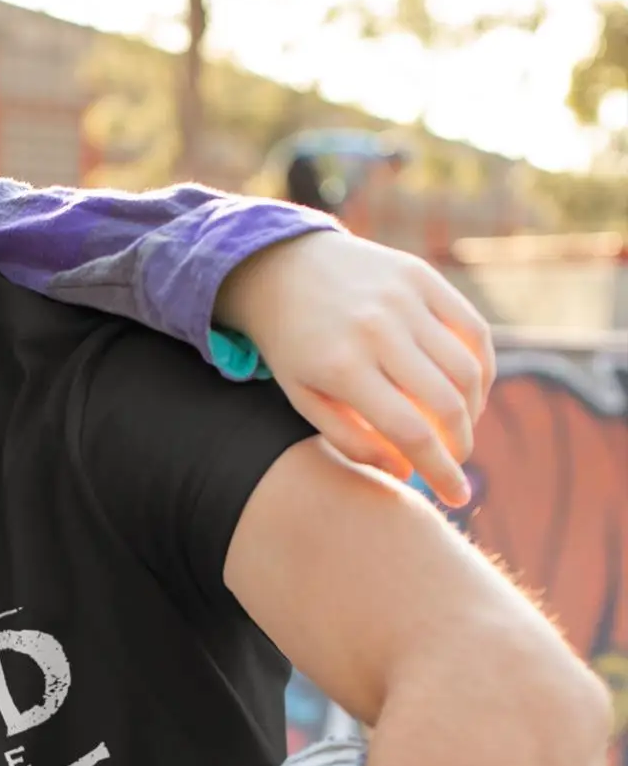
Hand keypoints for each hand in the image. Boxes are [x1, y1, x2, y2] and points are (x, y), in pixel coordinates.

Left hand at [215, 230, 494, 508]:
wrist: (285, 268)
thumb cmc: (296, 348)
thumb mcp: (306, 401)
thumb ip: (352, 441)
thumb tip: (405, 472)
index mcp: (344, 368)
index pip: (411, 431)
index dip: (440, 470)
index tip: (456, 497)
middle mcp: (379, 330)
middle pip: (447, 404)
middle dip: (460, 445)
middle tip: (455, 463)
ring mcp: (405, 299)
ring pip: (466, 368)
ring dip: (473, 410)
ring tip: (460, 429)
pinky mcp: (423, 277)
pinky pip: (472, 329)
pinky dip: (481, 367)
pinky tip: (470, 391)